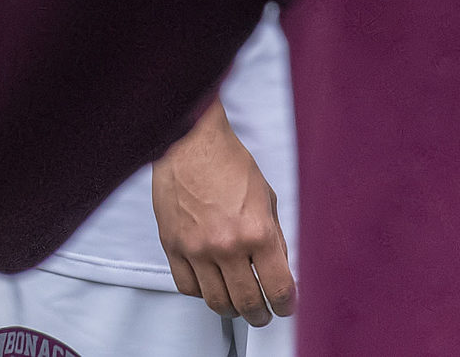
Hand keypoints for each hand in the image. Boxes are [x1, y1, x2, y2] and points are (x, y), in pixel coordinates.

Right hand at [151, 102, 296, 325]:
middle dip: (261, 315)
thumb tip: (279, 269)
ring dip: (232, 310)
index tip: (286, 307)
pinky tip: (209, 284)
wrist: (189, 143)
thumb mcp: (266, 199)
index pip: (278, 289)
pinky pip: (187, 286)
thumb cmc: (227, 163)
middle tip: (263, 314)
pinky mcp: (172, 245)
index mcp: (257, 232)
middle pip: (248, 303)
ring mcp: (196, 248)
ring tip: (237, 305)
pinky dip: (201, 292)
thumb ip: (274, 238)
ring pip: (217, 302)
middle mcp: (226, 245)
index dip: (287, 306)